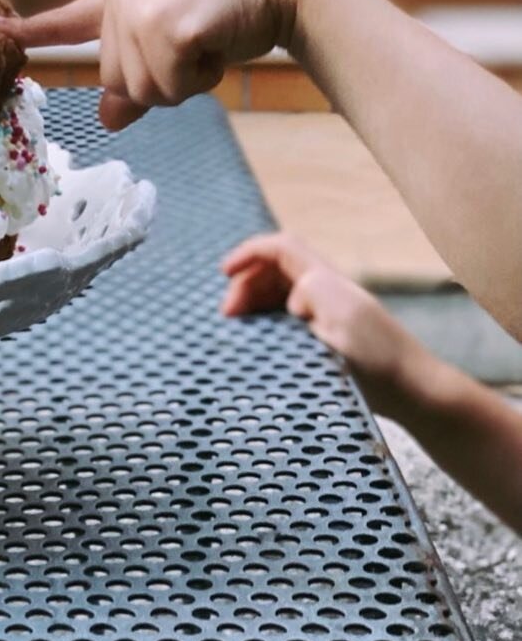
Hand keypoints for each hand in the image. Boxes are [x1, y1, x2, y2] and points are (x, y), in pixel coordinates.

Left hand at [0, 0, 312, 129]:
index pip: (69, 20)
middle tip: (197, 47)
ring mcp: (140, 8)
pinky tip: (217, 44)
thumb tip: (108, 118)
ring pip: (144, 91)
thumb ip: (140, 76)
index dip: (31, 31)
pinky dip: (201, 79)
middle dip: (163, 80)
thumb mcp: (177, 44)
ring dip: (184, 82)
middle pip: (119, 80)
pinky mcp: (166, 26)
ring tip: (208, 43)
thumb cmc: (232, 13)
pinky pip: (171, 88)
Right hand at [221, 232, 429, 418]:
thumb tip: (290, 300)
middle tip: (229, 316)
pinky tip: (262, 345)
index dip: (248, 253)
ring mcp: (328, 315)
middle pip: (274, 270)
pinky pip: (289, 320)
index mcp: (325, 280)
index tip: (224, 273)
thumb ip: (311, 293)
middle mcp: (326, 291)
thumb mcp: (342, 319)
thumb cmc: (380, 358)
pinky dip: (268, 324)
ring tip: (239, 330)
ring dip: (255, 304)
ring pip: (280, 294)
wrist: (417, 392)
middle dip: (246, 283)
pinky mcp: (330, 340)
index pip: (279, 248)